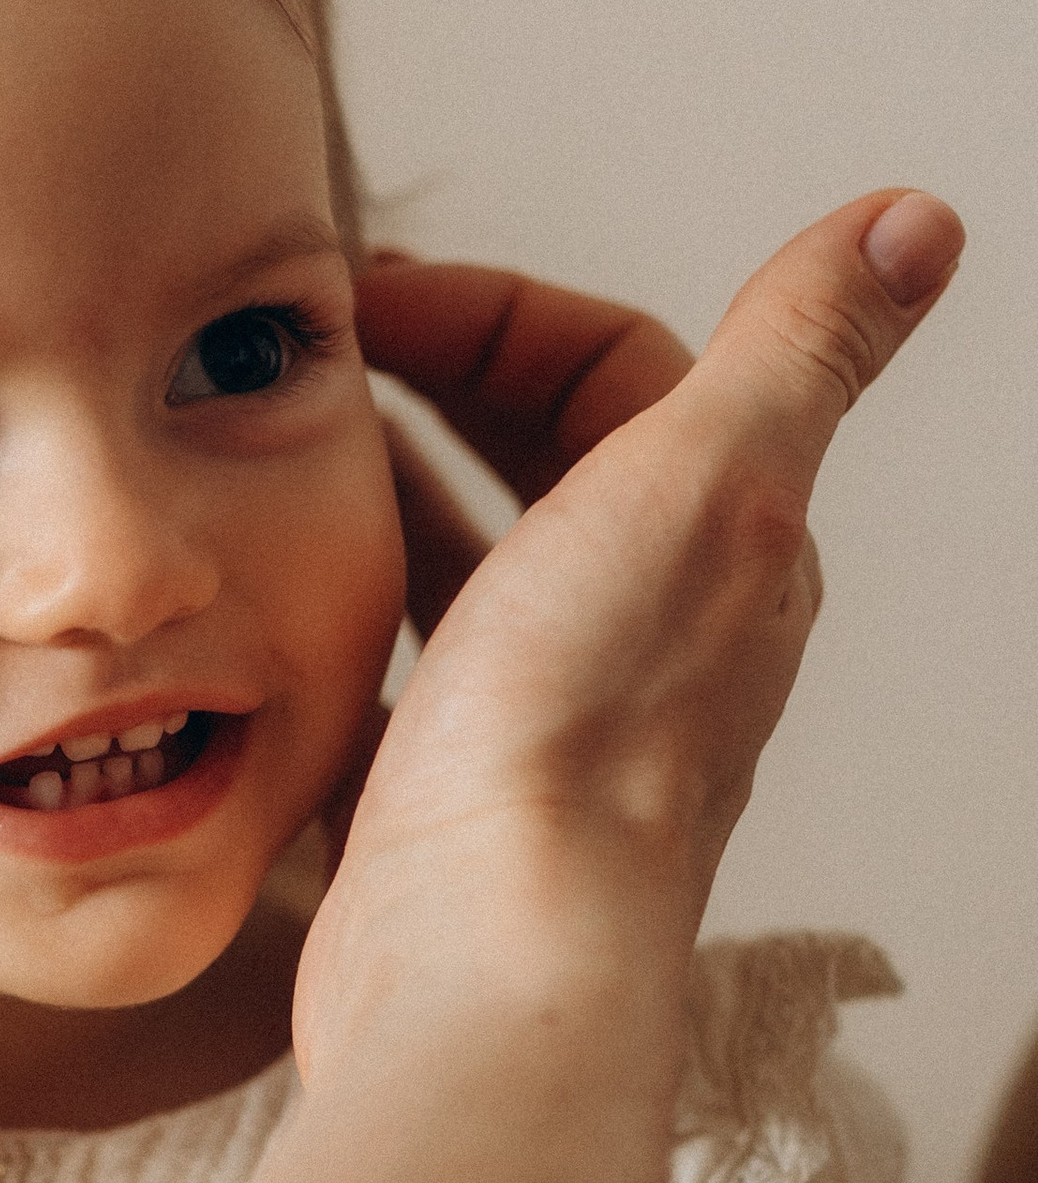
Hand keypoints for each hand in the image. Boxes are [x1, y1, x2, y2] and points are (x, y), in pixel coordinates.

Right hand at [170, 193, 960, 1182]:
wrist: (484, 959)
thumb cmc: (586, 737)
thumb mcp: (706, 482)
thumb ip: (800, 345)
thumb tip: (916, 222)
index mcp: (721, 545)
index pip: (613, 367)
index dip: (494, 308)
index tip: (370, 296)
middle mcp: (646, 628)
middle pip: (535, 457)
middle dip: (428, 384)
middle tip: (306, 356)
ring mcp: (540, 712)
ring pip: (459, 556)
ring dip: (374, 483)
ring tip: (271, 446)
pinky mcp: (446, 787)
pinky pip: (391, 663)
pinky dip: (331, 600)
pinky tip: (267, 584)